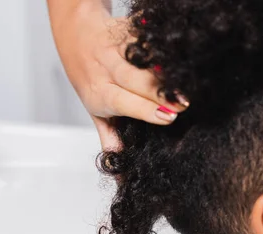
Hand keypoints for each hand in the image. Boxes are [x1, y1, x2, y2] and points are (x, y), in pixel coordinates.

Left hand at [49, 1, 188, 149]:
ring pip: (143, 57)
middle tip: (184, 102)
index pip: (123, 102)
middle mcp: (107, 69)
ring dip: (165, 68)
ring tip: (186, 78)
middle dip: (160, 91)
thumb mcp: (97, 111)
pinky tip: (181, 55)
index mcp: (100, 94)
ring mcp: (118, 47)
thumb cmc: (92, 78)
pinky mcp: (129, 28)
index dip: (146, 110)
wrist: (77, 33)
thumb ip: (111, 137)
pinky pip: (147, 36)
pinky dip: (164, 45)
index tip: (169, 117)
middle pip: (136, 79)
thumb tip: (121, 175)